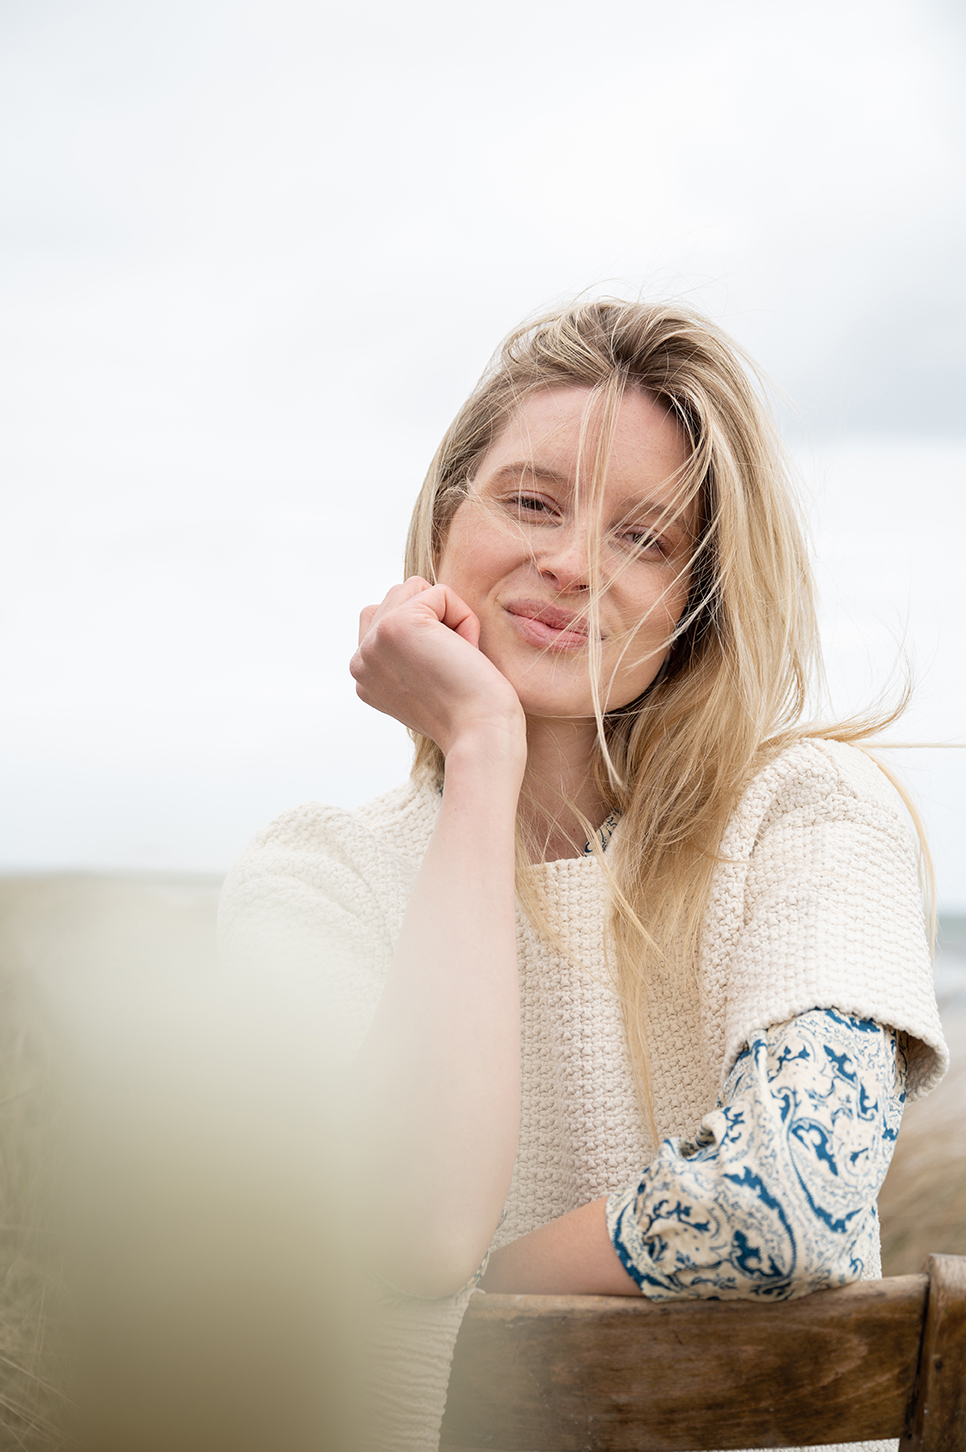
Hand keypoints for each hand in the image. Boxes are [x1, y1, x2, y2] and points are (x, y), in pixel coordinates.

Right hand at [350, 578, 524, 757]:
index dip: (423, 633)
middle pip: (398, 596)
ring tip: (455, 657)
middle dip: (435, 620)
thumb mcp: (423, 681)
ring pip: (416, 588)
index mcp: (363, 675)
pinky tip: (464, 653)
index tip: (439, 676)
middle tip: (450, 666)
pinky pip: (440, 592)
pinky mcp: (399, 625)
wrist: (481, 733)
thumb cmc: (469, 710)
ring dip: (448, 616)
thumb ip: (405, 650)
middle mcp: (361, 660)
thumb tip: (414, 605)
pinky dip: (464, 617)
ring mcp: (374, 642)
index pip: (384, 618)